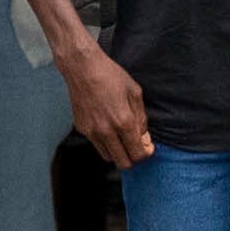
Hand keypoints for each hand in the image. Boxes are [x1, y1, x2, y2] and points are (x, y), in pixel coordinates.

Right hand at [59, 41, 152, 168]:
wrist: (82, 68)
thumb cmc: (110, 75)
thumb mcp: (134, 92)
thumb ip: (141, 117)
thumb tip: (142, 135)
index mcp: (123, 122)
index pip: (137, 154)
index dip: (146, 154)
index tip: (147, 147)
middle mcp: (106, 131)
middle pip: (123, 163)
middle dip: (133, 158)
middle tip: (136, 146)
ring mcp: (92, 132)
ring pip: (108, 157)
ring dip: (118, 152)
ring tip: (122, 138)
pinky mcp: (82, 128)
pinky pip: (96, 144)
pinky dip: (105, 142)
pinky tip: (108, 127)